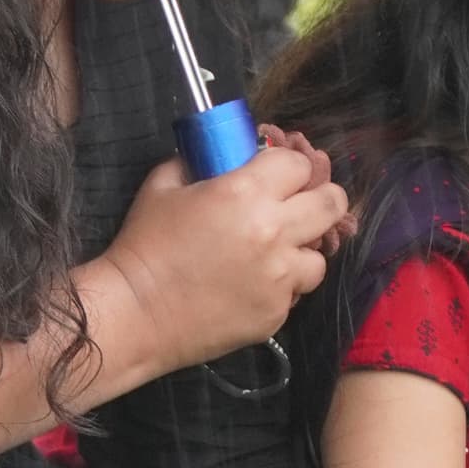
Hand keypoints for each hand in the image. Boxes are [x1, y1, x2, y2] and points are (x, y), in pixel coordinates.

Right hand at [97, 136, 344, 377]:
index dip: (291, 166)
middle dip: (320, 198)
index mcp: (245, 191)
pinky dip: (283, 286)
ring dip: (302, 249)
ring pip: (320, 254)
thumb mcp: (163, 186)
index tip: (279, 175)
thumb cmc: (144, 246)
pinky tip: (254, 285)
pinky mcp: (278, 312)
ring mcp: (280, 276)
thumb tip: (220, 154)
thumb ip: (199, 162)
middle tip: (301, 206)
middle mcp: (273, 231)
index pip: (300, 164)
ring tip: (275, 254)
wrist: (136, 313)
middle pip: (332, 202)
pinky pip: (297, 291)